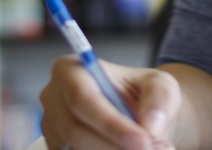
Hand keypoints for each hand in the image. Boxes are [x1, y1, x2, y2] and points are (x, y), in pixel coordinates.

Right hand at [40, 55, 179, 149]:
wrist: (138, 116)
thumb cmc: (143, 93)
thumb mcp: (160, 85)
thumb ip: (160, 98)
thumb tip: (150, 124)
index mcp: (69, 70)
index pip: (82, 99)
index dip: (111, 124)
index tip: (143, 141)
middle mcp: (52, 99)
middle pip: (77, 132)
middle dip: (118, 146)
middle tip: (155, 148)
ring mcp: (51, 128)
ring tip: (153, 149)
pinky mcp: (59, 148)